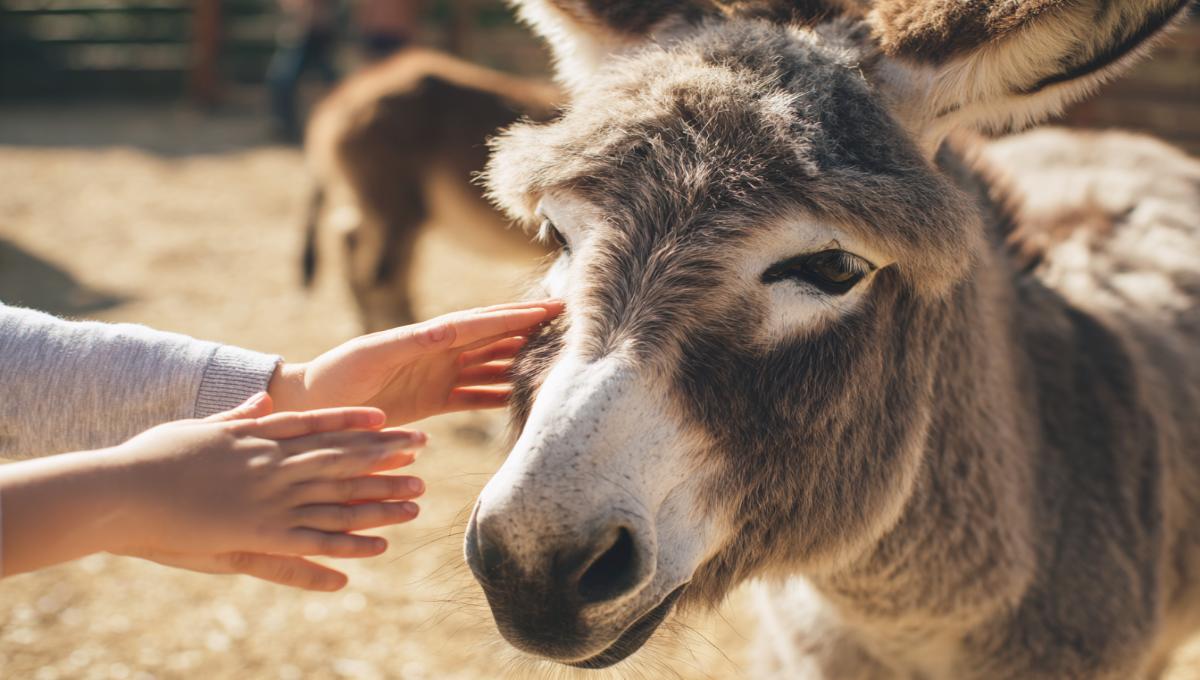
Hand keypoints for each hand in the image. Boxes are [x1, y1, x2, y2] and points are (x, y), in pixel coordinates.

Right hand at [109, 394, 425, 587]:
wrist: (122, 489)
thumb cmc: (153, 454)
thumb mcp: (200, 426)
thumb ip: (238, 416)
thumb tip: (262, 400)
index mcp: (260, 437)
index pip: (320, 425)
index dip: (359, 423)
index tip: (390, 418)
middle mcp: (273, 464)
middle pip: (341, 458)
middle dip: (385, 453)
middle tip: (424, 446)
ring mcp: (268, 499)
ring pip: (337, 498)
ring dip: (380, 498)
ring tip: (417, 497)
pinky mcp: (258, 534)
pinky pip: (313, 541)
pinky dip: (347, 543)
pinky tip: (378, 547)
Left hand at [267, 299, 562, 424]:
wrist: (313, 406)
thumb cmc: (336, 377)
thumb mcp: (372, 355)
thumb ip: (410, 342)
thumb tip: (449, 329)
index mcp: (428, 337)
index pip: (481, 324)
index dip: (516, 317)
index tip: (550, 308)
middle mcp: (439, 353)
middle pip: (494, 338)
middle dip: (529, 329)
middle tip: (569, 324)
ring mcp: (439, 376)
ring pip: (492, 365)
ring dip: (522, 360)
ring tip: (557, 359)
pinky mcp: (434, 400)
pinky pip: (476, 395)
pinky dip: (502, 393)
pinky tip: (526, 396)